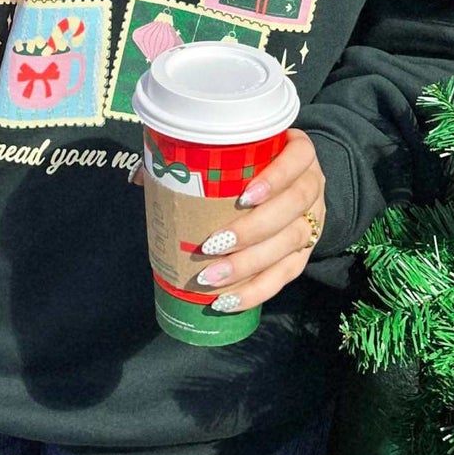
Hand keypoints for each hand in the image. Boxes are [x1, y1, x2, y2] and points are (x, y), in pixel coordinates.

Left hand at [185, 127, 327, 314]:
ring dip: (249, 265)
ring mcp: (313, 221)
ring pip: (290, 244)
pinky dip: (257, 291)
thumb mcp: (236, 154)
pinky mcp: (305, 253)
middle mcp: (312, 187)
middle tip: (213, 245)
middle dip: (252, 230)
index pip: (298, 159)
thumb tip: (140, 176)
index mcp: (299, 153)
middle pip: (292, 208)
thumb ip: (193, 159)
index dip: (276, 178)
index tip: (243, 196)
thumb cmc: (253, 166)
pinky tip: (228, 301)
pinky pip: (287, 276)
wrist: (291, 185)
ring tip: (212, 279)